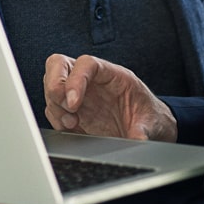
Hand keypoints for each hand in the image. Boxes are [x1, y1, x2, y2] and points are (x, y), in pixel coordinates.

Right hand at [43, 53, 177, 141]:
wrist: (148, 129)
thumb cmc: (150, 118)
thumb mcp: (151, 124)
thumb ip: (143, 130)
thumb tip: (138, 140)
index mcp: (113, 75)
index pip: (86, 64)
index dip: (75, 79)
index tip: (74, 103)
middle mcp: (92, 80)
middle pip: (59, 65)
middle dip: (55, 86)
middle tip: (67, 109)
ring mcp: (80, 93)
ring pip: (52, 85)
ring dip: (55, 106)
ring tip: (72, 124)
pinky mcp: (73, 109)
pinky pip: (53, 107)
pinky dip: (56, 118)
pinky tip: (71, 129)